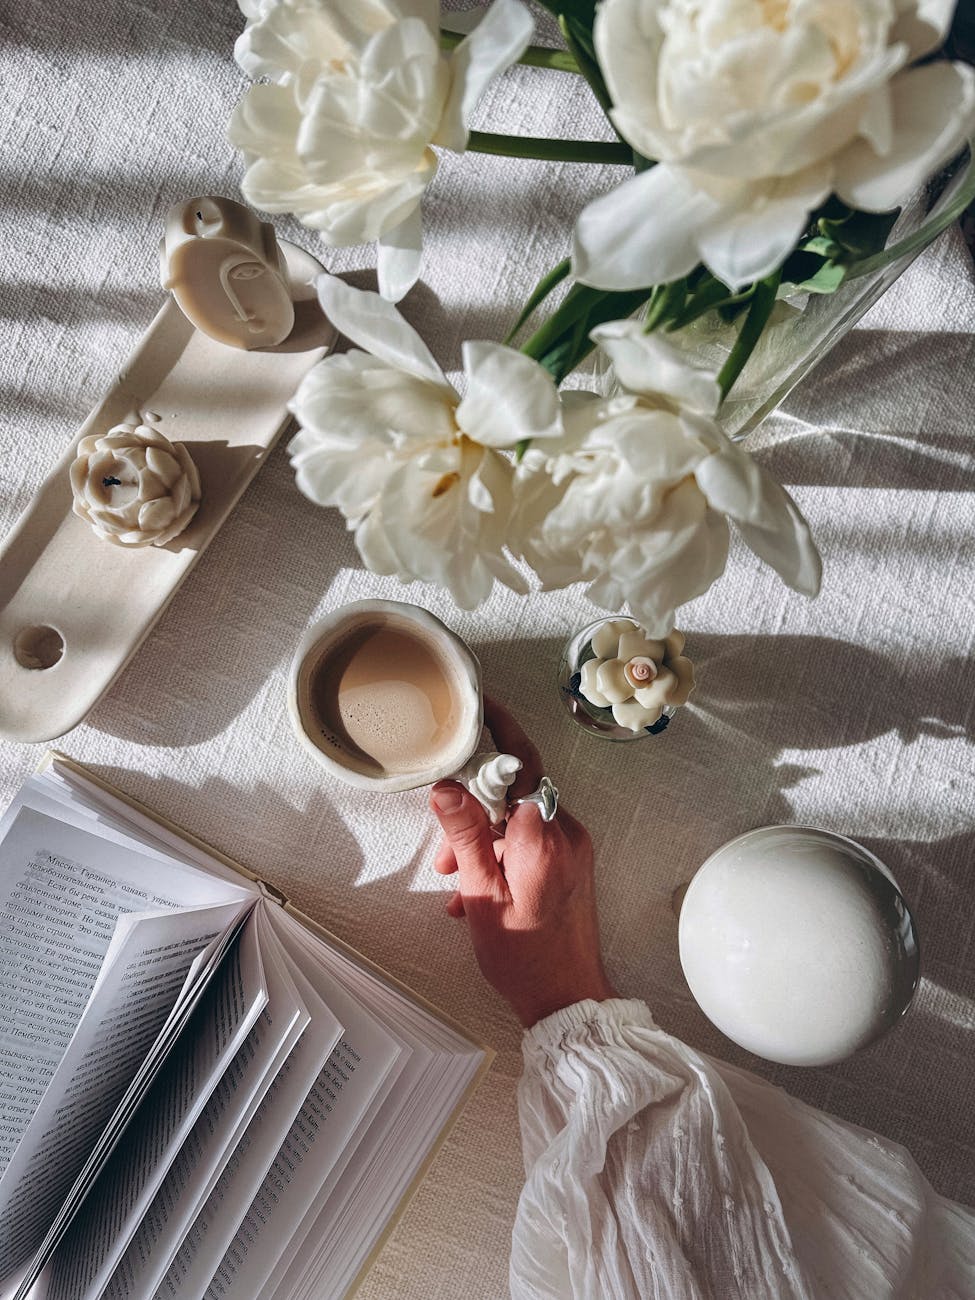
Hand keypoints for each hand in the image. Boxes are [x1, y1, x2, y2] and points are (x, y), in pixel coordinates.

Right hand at [429, 699, 615, 1027]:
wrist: (568, 999)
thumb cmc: (526, 956)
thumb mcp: (481, 894)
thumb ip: (464, 835)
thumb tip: (448, 786)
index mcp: (544, 834)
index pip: (520, 762)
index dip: (497, 731)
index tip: (478, 707)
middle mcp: (565, 833)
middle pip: (513, 794)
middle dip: (472, 814)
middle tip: (444, 852)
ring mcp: (572, 850)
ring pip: (517, 821)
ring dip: (482, 842)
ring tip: (455, 883)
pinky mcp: (571, 866)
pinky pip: (530, 842)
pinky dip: (501, 856)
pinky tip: (476, 891)